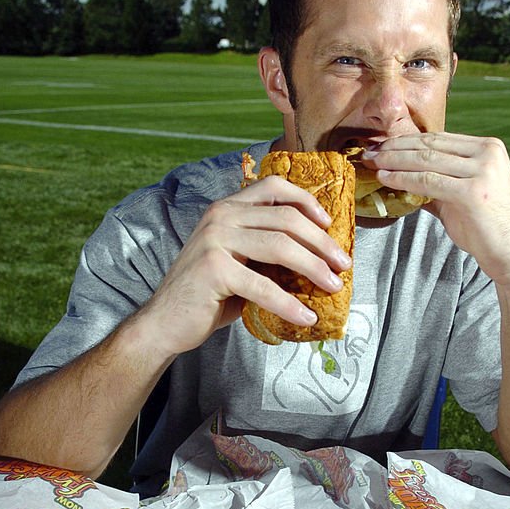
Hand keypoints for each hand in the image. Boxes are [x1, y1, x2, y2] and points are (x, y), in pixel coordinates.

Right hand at [133, 175, 351, 357]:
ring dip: (314, 268)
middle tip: (343, 264)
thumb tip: (317, 257)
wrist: (165, 321)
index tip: (330, 223)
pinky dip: (289, 303)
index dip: (306, 200)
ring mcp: (215, 240)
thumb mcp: (239, 261)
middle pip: (286, 218)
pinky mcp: (214, 269)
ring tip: (333, 287)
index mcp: (227, 208)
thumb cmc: (208, 294)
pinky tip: (306, 317)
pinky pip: (263, 285)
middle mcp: (220, 216)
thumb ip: (266, 251)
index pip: (273, 186)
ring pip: (280, 246)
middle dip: (322, 242)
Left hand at [362, 133, 509, 288]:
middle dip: (396, 147)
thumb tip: (404, 178)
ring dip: (394, 160)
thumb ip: (438, 184)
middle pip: (430, 145)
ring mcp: (482, 170)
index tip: (383, 145)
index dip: (407, 141)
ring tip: (372, 163)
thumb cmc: (489, 230)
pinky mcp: (472, 191)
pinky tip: (385, 178)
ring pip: (426, 160)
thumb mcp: (463, 197)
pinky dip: (403, 178)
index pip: (439, 139)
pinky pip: (427, 181)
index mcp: (488, 148)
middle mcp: (487, 152)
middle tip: (370, 151)